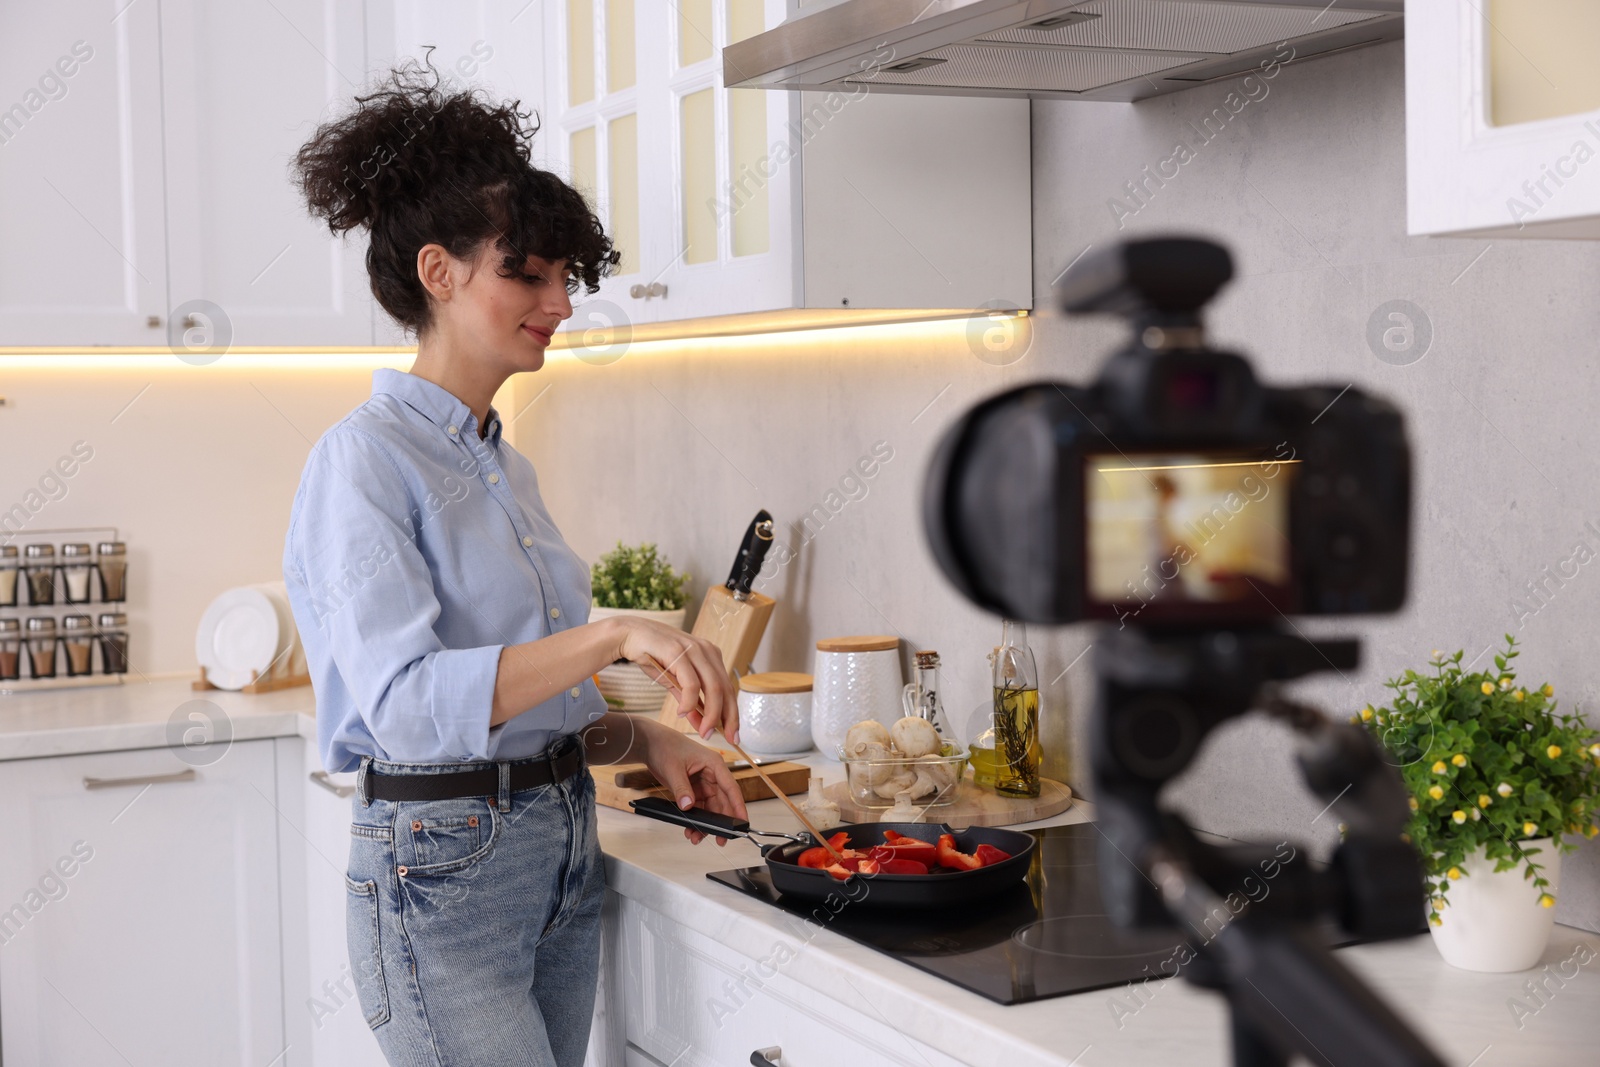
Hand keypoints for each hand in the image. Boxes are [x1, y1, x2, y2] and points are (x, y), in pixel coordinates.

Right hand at [613, 617, 740, 744]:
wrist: (630, 634)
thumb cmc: (653, 656)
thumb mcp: (675, 682)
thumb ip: (689, 700)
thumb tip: (701, 723)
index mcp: (710, 656)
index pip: (728, 688)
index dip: (734, 714)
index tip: (734, 735)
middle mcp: (707, 651)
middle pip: (726, 689)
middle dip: (728, 718)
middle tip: (728, 739)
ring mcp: (694, 650)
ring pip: (713, 687)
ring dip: (711, 714)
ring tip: (704, 731)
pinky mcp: (678, 652)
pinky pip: (691, 683)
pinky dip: (689, 702)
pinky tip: (682, 713)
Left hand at [639, 721, 747, 845]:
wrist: (649, 743)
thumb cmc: (665, 746)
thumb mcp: (673, 769)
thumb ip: (682, 789)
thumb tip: (688, 807)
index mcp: (714, 765)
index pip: (731, 788)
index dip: (738, 807)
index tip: (742, 823)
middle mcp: (712, 775)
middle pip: (723, 802)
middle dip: (721, 822)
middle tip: (720, 839)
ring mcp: (703, 783)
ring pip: (710, 808)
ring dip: (706, 823)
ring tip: (696, 837)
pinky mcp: (693, 789)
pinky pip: (699, 808)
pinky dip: (696, 819)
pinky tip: (690, 830)